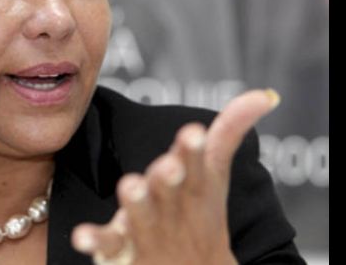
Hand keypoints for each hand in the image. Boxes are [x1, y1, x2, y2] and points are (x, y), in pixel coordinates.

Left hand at [71, 89, 279, 264]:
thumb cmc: (199, 215)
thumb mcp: (215, 176)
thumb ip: (230, 131)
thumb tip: (264, 95)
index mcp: (195, 188)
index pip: (198, 166)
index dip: (194, 150)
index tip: (193, 132)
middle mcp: (172, 208)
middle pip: (169, 191)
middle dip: (168, 177)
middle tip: (168, 165)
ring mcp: (147, 231)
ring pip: (140, 216)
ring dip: (136, 203)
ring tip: (130, 186)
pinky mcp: (122, 249)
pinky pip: (108, 243)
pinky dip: (95, 239)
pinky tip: (81, 236)